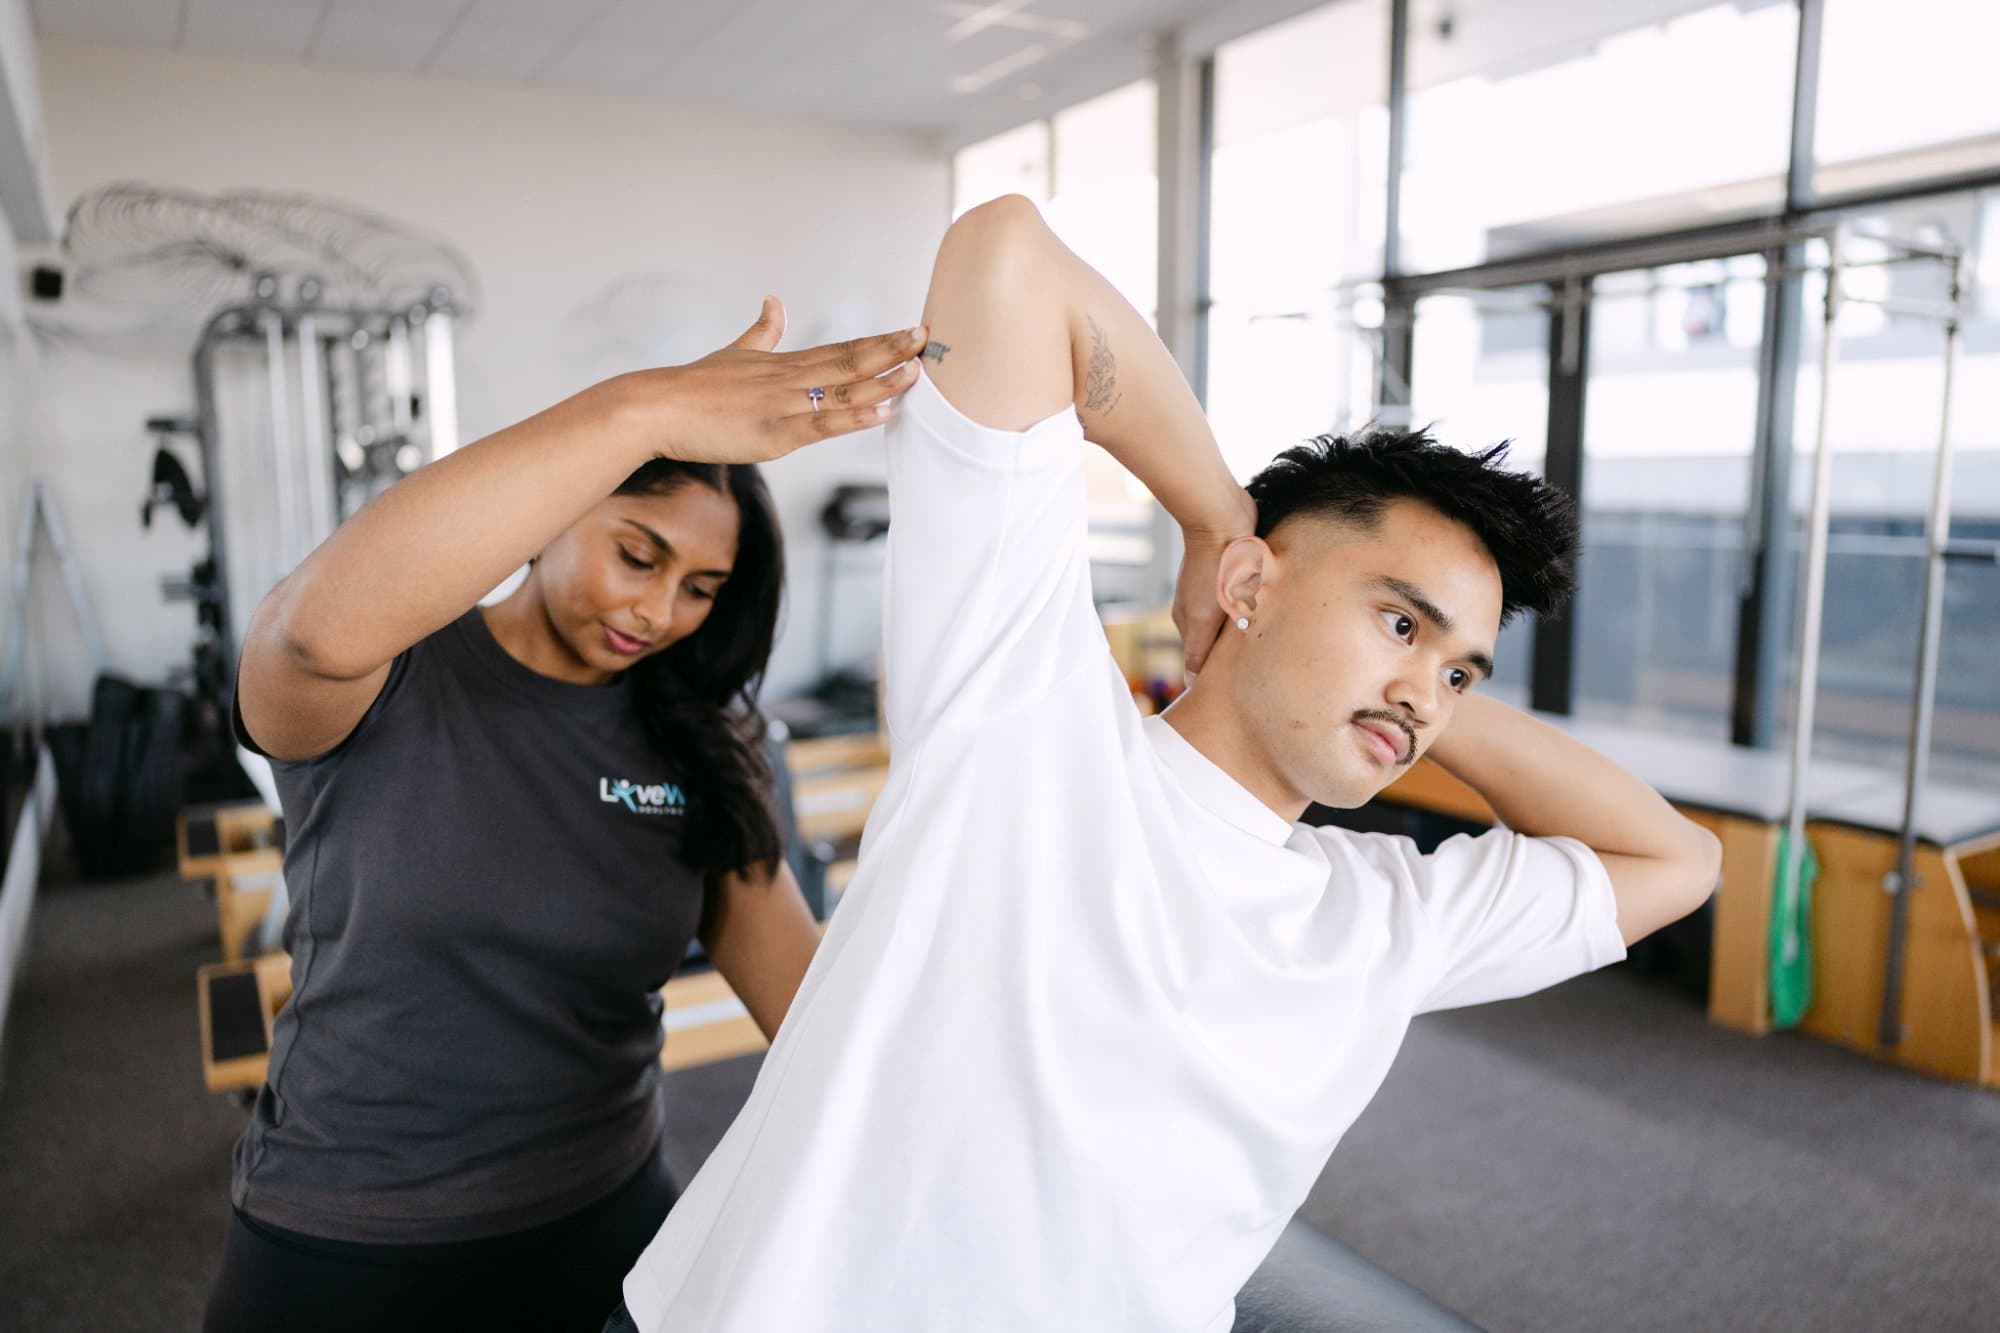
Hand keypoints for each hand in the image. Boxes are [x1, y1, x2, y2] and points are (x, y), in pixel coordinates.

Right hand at [626, 298, 926, 463]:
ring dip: (883, 381)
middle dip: (892, 351)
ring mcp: (782, 405)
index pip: (842, 348)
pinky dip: (853, 416)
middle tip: (928, 338)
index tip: (911, 332)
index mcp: (784, 364)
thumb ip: (761, 332)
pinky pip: (821, 424)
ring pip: (842, 390)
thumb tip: (774, 301)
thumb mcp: (734, 353)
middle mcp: (789, 379)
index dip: (879, 342)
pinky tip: (880, 410)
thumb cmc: (693, 386)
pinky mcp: (772, 434)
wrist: (656, 406)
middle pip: (850, 360)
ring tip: (916, 371)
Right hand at [1172, 490, 1256, 678]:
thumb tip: (1190, 684)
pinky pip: (1248, 597)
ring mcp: (1218, 588)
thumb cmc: (1213, 569)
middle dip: (1235, 652)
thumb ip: (1199, 651)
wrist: (1222, 519)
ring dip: (1250, 628)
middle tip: (1259, 668)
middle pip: (1219, 639)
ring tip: (1270, 641)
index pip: (1202, 657)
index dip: (1216, 671)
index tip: (1236, 686)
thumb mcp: (1204, 618)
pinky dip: (1256, 607)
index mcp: (1189, 620)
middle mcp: (1201, 606)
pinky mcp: (1236, 572)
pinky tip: (1272, 611)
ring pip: (1235, 618)